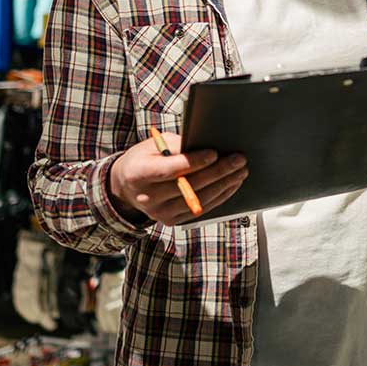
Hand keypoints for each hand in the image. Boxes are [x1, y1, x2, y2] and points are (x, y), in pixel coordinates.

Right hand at [109, 132, 248, 226]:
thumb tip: (206, 144)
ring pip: (198, 200)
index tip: (215, 153)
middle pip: (189, 186)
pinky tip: (231, 185)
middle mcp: (148, 197)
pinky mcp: (171, 221)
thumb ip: (177, 145)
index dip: (194, 162)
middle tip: (238, 160)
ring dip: (223, 186)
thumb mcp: (153, 144)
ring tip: (240, 172)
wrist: (126, 187)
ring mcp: (160, 213)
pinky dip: (219, 197)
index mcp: (139, 174)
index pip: (170, 170)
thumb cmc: (143, 159)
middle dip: (218, 172)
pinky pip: (200, 210)